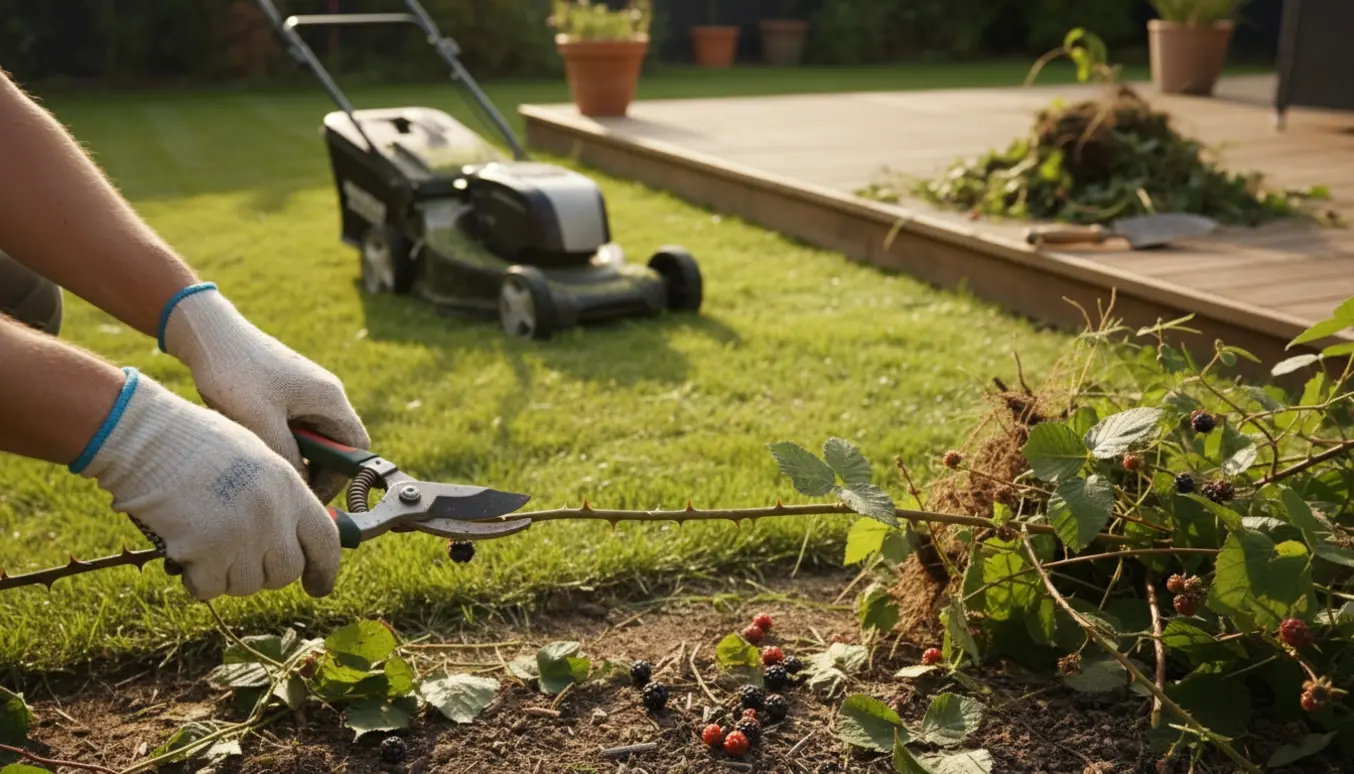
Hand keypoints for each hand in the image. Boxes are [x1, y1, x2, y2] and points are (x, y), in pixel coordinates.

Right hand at [74, 369, 341, 599]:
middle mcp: (272, 515)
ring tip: (206, 546)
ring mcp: (241, 536)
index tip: (319, 587)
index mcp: (289, 488)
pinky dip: (198, 582)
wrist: (149, 439)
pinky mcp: (205, 554)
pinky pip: (210, 588)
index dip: (324, 570)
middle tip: (240, 560)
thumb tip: (290, 535)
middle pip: (286, 572)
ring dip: (228, 576)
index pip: (325, 541)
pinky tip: (186, 557)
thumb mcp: (255, 458)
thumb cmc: (195, 443)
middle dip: (266, 574)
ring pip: (247, 584)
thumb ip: (279, 496)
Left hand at [159, 285, 369, 504]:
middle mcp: (325, 393)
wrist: (208, 334)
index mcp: (329, 399)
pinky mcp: (286, 390)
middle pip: (336, 444)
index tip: (312, 496)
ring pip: (313, 436)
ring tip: (267, 464)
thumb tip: (302, 485)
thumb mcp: (260, 422)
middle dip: (316, 469)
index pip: (356, 447)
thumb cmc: (235, 372)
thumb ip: (287, 456)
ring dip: (296, 454)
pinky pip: (295, 424)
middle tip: (289, 488)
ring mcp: (306, 390)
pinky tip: (255, 443)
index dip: (341, 477)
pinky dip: (281, 440)